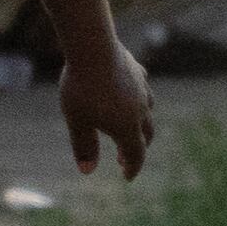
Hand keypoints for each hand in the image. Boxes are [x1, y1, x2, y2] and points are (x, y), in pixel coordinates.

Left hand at [58, 35, 155, 180]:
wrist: (92, 48)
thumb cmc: (82, 89)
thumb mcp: (78, 122)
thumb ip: (84, 146)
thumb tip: (88, 171)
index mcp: (127, 127)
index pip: (136, 154)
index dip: (132, 168)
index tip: (127, 177)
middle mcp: (140, 109)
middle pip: (146, 134)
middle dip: (136, 147)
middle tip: (123, 156)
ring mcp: (141, 88)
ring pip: (148, 109)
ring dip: (141, 122)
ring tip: (129, 124)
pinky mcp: (136, 69)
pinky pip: (142, 86)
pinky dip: (138, 95)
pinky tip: (130, 90)